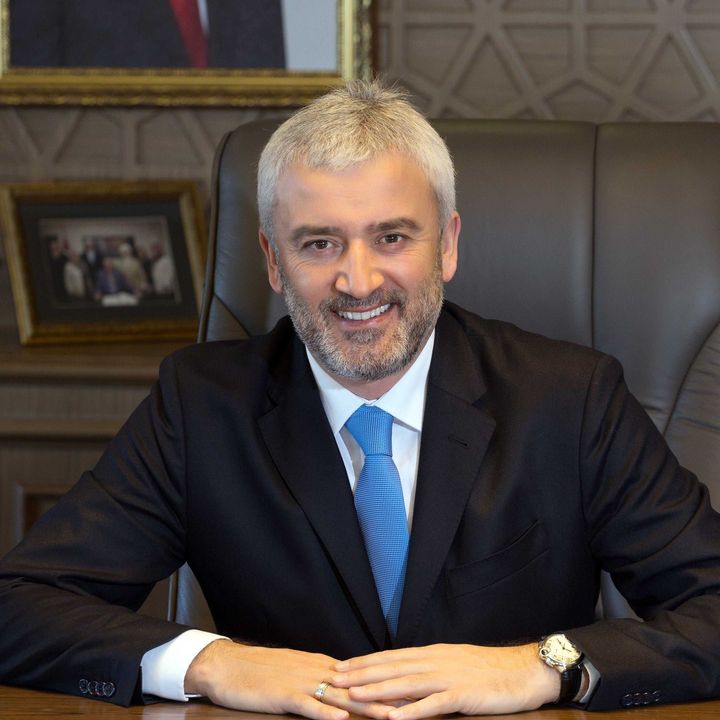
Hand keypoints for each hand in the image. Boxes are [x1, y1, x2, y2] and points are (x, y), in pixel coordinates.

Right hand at [185, 639, 395, 719]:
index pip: (362, 677)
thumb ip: (319, 681)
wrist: (227, 665)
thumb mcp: (295, 674)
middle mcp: (317, 671)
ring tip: (393, 717)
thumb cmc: (260, 673)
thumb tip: (342, 689)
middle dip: (388, 697)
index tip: (414, 692)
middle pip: (359, 687)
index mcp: (321, 666)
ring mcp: (302, 683)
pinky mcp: (284, 696)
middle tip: (417, 706)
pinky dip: (326, 713)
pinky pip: (309, 706)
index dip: (388, 686)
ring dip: (367, 708)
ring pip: (341, 697)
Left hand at [330, 642, 559, 717]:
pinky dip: (413, 711)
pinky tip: (395, 718)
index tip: (342, 665)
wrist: (523, 670)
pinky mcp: (463, 695)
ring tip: (355, 696)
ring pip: (406, 683)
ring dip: (378, 690)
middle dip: (362, 673)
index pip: (391, 656)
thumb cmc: (489, 670)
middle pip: (392, 667)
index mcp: (432, 654)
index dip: (365, 661)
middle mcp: (435, 661)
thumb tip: (403, 677)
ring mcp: (448, 677)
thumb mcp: (454, 664)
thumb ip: (429, 670)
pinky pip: (434, 704)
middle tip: (335, 678)